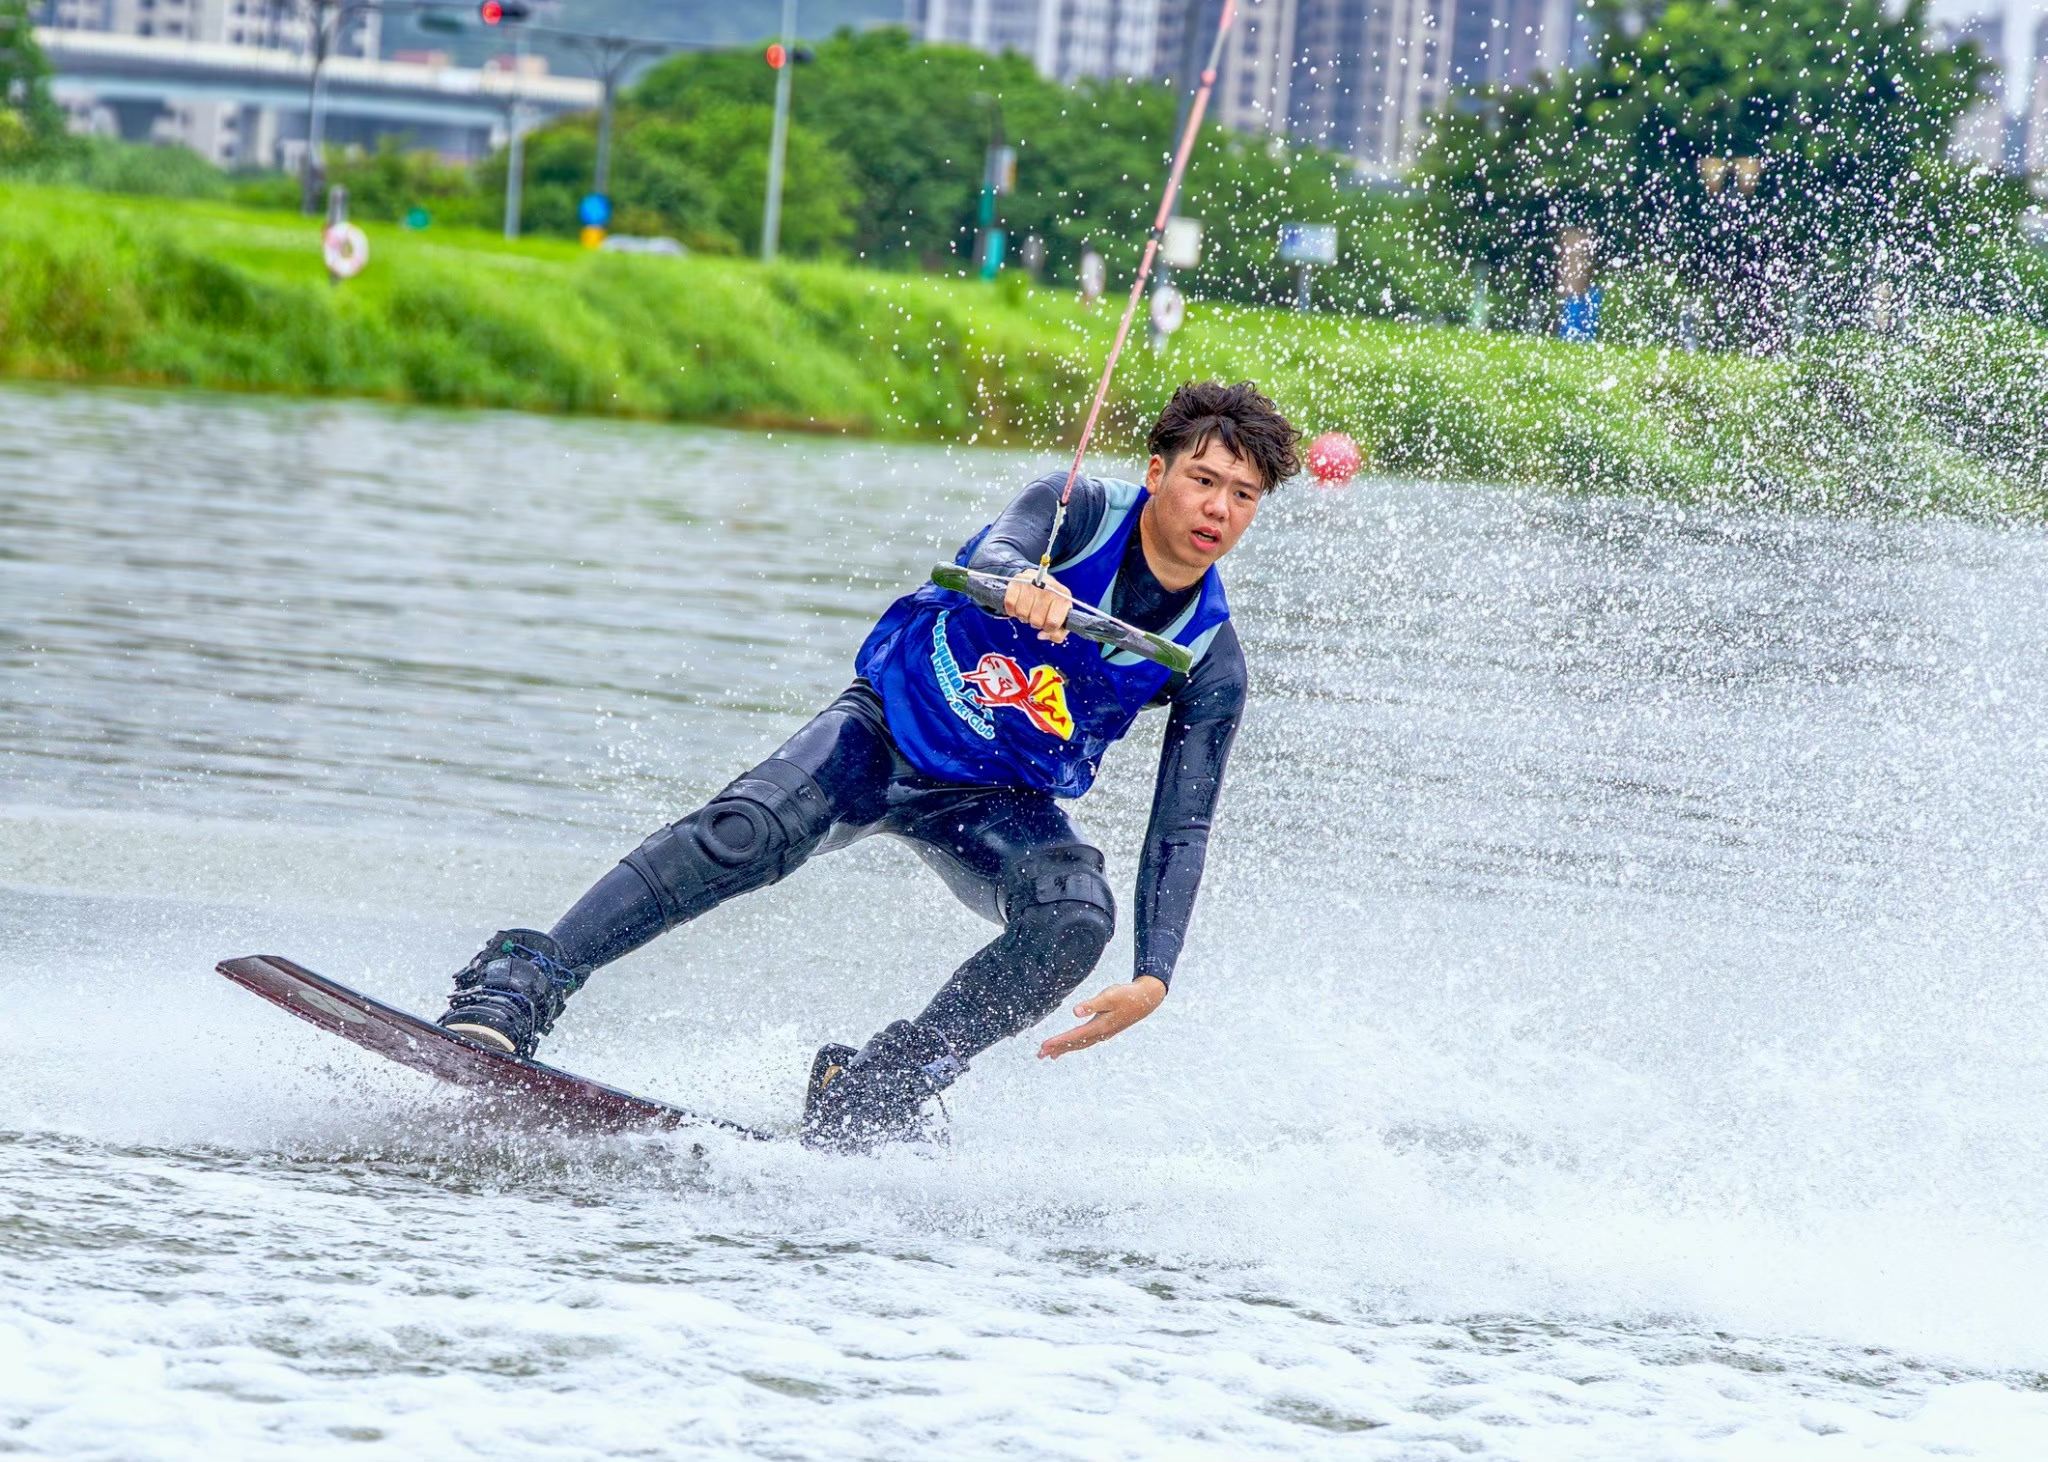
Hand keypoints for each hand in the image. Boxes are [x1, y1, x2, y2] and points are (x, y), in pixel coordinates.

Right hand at [1003, 570, 1074, 643]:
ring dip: (1024, 616)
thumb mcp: (1061, 616)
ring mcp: (1032, 584)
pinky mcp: (1017, 582)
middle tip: (1037, 614)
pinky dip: (1012, 609)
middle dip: (1036, 622)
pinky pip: (1010, 605)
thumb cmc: (1051, 601)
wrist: (1039, 579)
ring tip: (1029, 608)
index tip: (1047, 624)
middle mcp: (1048, 588)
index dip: (1048, 629)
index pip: (1052, 623)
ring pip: (1022, 614)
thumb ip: (1058, 634)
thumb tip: (1041, 635)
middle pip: (1036, 621)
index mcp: (1063, 598)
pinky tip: (1019, 604)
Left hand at [1037, 976, 1166, 1059]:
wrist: (1146, 999)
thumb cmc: (1127, 995)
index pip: (1073, 1036)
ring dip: (1065, 1048)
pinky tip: (1071, 1044)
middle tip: (1039, 1055)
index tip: (1043, 1046)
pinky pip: (1086, 1041)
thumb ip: (1091, 1004)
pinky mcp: (1106, 1030)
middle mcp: (1101, 1033)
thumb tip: (1074, 1011)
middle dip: (1057, 1049)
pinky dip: (1075, 1044)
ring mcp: (1104, 1033)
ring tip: (1050, 1055)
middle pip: (1074, 1044)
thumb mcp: (1109, 996)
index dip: (1057, 1041)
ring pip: (1080, 1044)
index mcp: (1100, 1026)